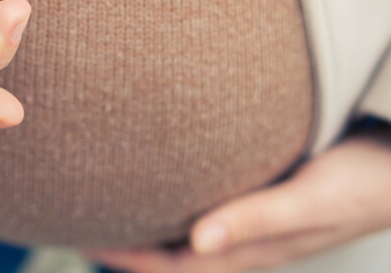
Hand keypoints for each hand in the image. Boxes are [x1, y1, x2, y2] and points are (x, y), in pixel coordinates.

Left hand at [89, 129, 390, 271]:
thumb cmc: (362, 182)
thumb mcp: (311, 200)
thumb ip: (258, 220)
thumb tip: (197, 241)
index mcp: (250, 248)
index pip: (172, 264)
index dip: (126, 257)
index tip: (84, 238)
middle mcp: (246, 239)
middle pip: (173, 254)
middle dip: (129, 246)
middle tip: (85, 221)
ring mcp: (255, 221)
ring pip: (189, 235)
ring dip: (151, 227)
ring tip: (115, 207)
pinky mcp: (265, 197)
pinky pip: (210, 211)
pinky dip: (179, 207)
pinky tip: (169, 184)